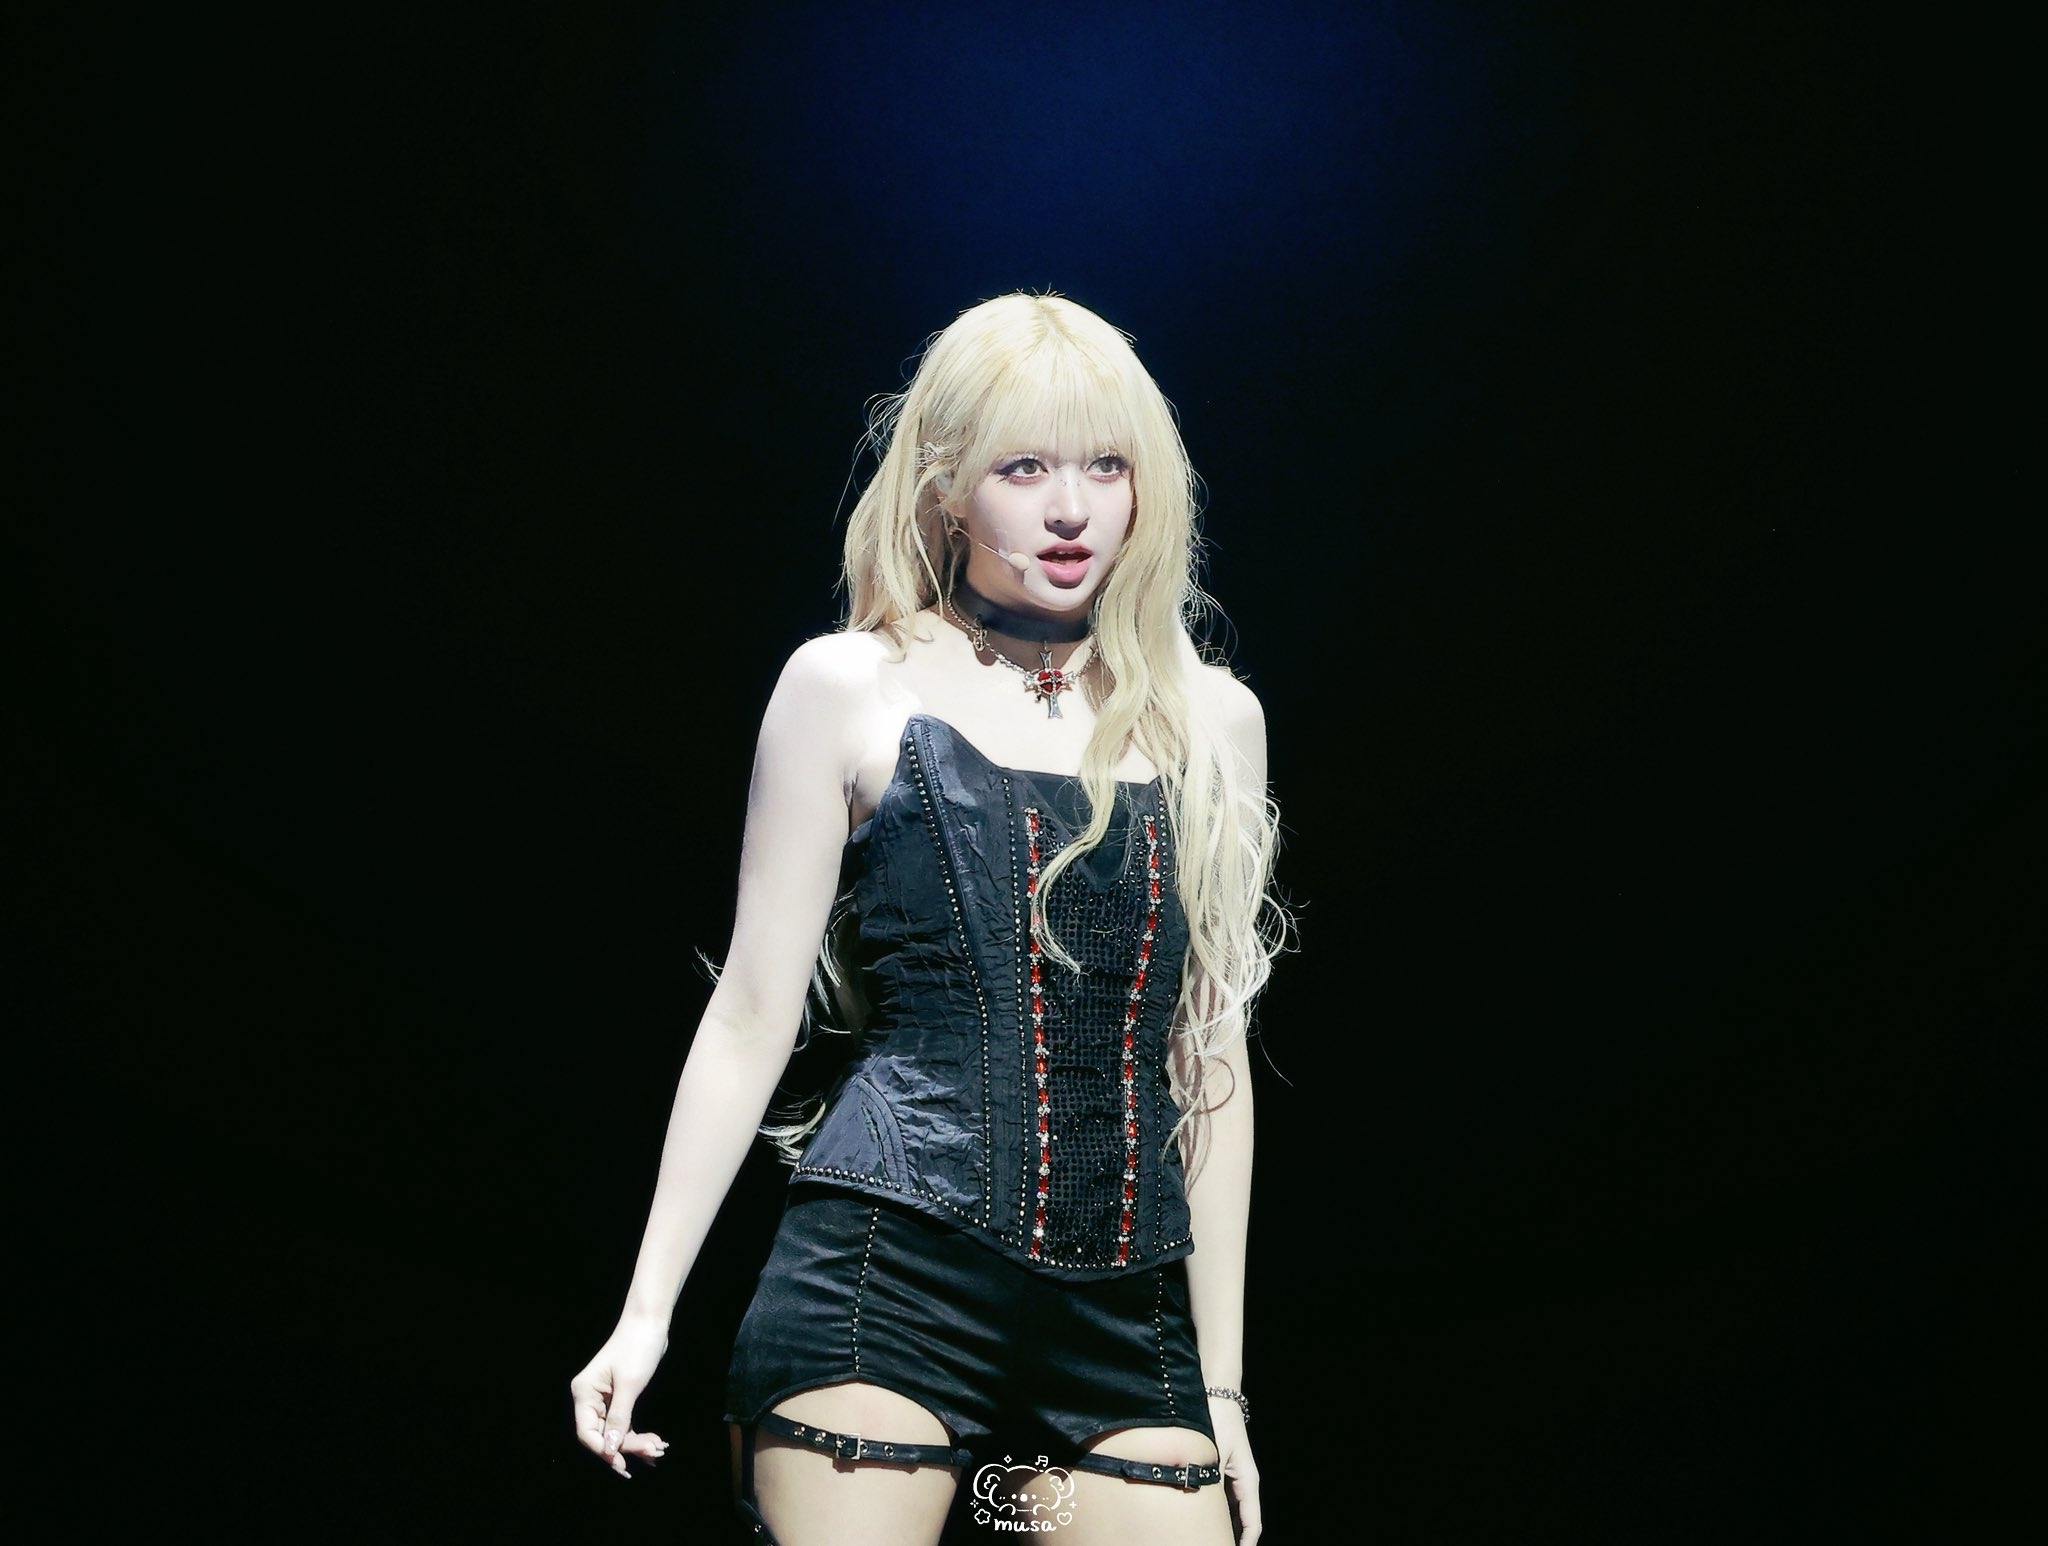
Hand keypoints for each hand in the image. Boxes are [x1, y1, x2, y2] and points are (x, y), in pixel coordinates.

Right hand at [569, 1316, 671, 1478]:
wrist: (650, 1322)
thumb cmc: (637, 1348)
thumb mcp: (629, 1385)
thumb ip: (619, 1418)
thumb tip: (610, 1450)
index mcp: (584, 1393)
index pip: (587, 1432)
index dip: (604, 1450)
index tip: (623, 1464)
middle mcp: (590, 1398)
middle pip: (602, 1434)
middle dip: (626, 1446)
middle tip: (652, 1453)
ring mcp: (604, 1398)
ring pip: (615, 1431)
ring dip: (635, 1442)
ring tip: (657, 1450)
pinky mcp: (619, 1398)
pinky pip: (623, 1423)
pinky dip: (637, 1434)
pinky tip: (654, 1444)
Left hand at [1208, 1397, 1261, 1544]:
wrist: (1217, 1394)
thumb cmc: (1217, 1420)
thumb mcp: (1213, 1454)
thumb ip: (1208, 1480)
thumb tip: (1201, 1506)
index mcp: (1248, 1481)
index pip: (1252, 1523)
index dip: (1246, 1544)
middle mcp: (1244, 1483)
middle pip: (1243, 1523)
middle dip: (1233, 1538)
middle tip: (1214, 1545)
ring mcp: (1234, 1479)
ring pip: (1233, 1514)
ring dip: (1224, 1528)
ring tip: (1209, 1539)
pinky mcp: (1223, 1473)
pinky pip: (1224, 1502)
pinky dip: (1218, 1515)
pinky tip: (1204, 1523)